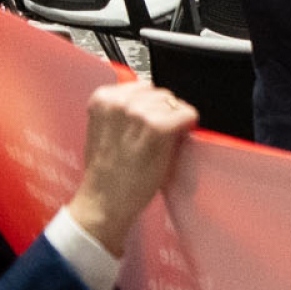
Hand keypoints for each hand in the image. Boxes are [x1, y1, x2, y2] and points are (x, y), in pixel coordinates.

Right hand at [63, 80, 199, 255]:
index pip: (142, 86)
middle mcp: (119, 101)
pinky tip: (175, 141)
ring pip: (173, 103)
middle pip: (159, 93)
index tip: (145, 123)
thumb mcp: (104, 129)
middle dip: (162, 112)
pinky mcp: (158, 127)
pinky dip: (188, 126)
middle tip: (152, 138)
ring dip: (173, 121)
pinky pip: (187, 115)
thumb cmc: (105, 171)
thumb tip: (151, 100)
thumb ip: (123, 110)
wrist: (104, 202)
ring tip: (158, 144)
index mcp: (102, 98)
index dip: (149, 106)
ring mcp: (139, 113)